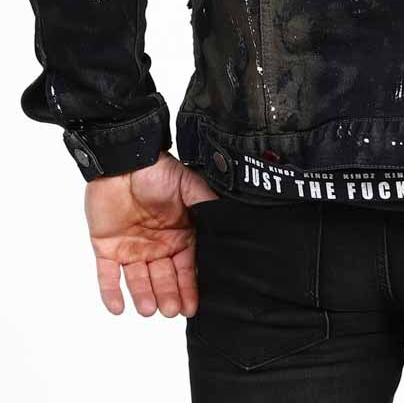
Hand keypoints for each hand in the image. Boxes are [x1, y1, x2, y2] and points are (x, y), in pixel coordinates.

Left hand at [84, 150, 219, 317]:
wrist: (122, 160)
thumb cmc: (157, 170)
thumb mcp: (189, 186)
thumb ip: (207, 206)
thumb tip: (229, 222)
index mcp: (180, 234)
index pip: (187, 266)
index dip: (189, 286)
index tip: (192, 306)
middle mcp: (158, 245)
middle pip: (164, 278)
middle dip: (169, 295)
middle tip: (172, 310)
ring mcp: (132, 248)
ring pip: (139, 281)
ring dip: (144, 296)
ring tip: (150, 309)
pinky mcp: (107, 248)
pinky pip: (107, 276)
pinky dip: (110, 293)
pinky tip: (118, 307)